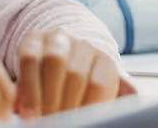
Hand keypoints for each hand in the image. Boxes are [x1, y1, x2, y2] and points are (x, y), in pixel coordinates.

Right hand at [15, 30, 134, 118]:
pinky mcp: (33, 40)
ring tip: (40, 119)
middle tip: (57, 124)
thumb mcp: (97, 99)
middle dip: (63, 104)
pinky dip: (27, 87)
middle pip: (76, 72)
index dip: (87, 107)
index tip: (80, 123)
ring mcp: (57, 39)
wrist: (57, 64)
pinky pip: (29, 59)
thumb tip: (131, 110)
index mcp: (105, 62)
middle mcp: (83, 46)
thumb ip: (108, 105)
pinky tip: (26, 108)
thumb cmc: (79, 92)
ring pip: (54, 61)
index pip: (99, 83)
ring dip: (45, 96)